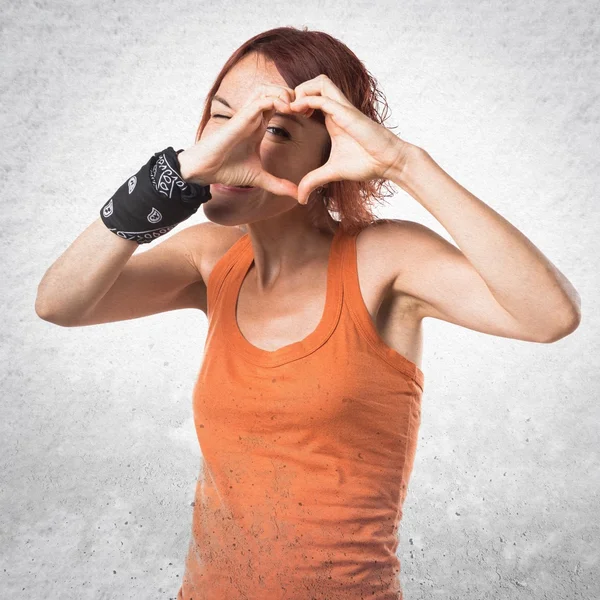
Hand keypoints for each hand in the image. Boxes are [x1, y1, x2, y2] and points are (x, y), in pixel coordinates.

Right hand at [182, 84, 308, 197]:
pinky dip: (275, 100)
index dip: (296, 106)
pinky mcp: (240, 117)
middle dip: (293, 95)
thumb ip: (278, 184)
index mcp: (258, 126)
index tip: (309, 117)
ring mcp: (246, 115)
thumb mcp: (259, 178)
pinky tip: (286, 110)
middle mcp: (253, 116)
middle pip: (275, 90)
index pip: (280, 104)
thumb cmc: (227, 170)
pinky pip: (260, 99)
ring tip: (295, 108)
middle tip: (306, 109)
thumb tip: (296, 195)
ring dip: (284, 93)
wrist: (205, 170)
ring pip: (267, 88)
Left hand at [284, 74, 414, 203]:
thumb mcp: (332, 172)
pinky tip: (297, 111)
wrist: (387, 162)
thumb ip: (313, 181)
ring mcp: (343, 109)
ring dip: (302, 90)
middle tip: (287, 109)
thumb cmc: (365, 163)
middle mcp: (337, 109)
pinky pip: (324, 98)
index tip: (285, 117)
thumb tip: (300, 198)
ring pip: (320, 81)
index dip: (296, 101)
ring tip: (293, 108)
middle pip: (314, 82)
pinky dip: (308, 100)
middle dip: (296, 90)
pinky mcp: (348, 113)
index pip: (312, 96)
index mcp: (332, 117)